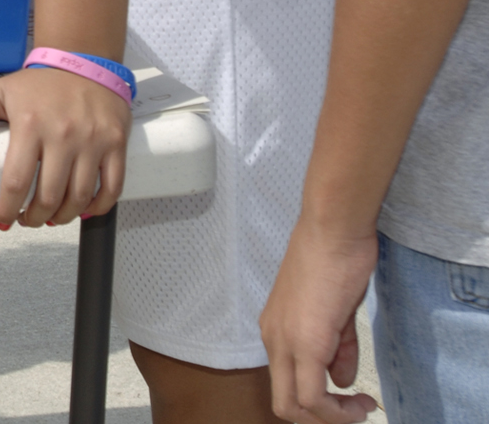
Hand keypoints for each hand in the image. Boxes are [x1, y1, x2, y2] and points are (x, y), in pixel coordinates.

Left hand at [0, 65, 129, 227]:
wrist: (84, 61)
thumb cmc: (42, 82)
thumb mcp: (2, 90)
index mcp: (30, 125)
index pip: (16, 180)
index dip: (8, 208)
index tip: (3, 219)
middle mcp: (63, 135)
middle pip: (49, 196)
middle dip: (36, 218)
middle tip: (29, 220)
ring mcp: (93, 141)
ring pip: (80, 196)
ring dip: (64, 217)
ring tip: (52, 217)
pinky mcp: (116, 143)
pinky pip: (113, 186)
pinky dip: (99, 206)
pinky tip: (85, 210)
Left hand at [260, 217, 379, 423]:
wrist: (333, 230)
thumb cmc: (336, 260)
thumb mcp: (336, 312)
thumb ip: (337, 349)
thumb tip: (341, 381)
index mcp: (276, 329)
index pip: (285, 385)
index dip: (317, 406)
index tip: (352, 400)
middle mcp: (273, 338)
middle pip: (284, 405)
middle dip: (321, 421)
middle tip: (354, 414)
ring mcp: (285, 341)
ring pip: (294, 406)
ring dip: (333, 418)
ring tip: (362, 408)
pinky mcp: (305, 341)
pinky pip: (312, 396)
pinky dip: (337, 411)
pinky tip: (362, 401)